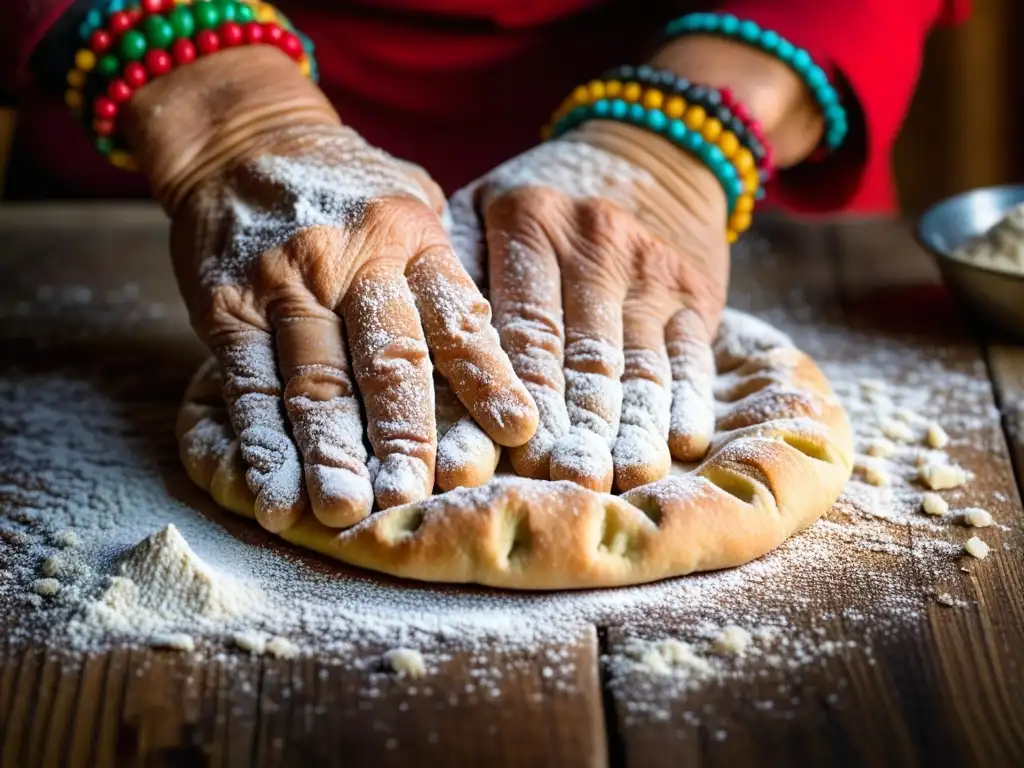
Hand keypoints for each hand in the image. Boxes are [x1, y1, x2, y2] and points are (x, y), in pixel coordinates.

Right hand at [126, 48, 537, 531]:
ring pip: (312, 380)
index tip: (518, 432)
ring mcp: (284, 285)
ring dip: (328, 452)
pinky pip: (246, 383)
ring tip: (344, 512)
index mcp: (413, 239)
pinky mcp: (226, 308)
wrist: (245, 142)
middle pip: (385, 358)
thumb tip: (509, 349)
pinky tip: (275, 494)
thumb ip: (449, 271)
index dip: (488, 378)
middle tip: (414, 496)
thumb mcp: (414, 203)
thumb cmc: (350, 191)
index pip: (457, 317)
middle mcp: (351, 262)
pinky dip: (260, 445)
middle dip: (403, 434)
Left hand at [448, 121, 728, 491]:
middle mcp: (597, 244)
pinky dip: (689, 398)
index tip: (516, 453)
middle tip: (573, 482)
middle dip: (581, 424)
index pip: (526, 324)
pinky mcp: (699, 291)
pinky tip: (682, 441)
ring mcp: (655, 269)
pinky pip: (693, 352)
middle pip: (586, 353)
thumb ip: (460, 265)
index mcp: (531, 221)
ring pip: (643, 361)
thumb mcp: (491, 203)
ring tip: (627, 477)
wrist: (654, 148)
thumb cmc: (548, 195)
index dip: (524, 392)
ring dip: (635, 424)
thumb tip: (411, 355)